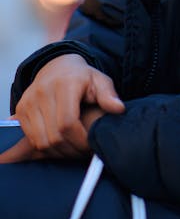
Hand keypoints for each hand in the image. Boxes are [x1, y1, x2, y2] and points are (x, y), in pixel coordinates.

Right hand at [2, 54, 124, 161]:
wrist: (57, 66)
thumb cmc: (82, 77)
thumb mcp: (99, 80)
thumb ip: (109, 95)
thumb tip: (118, 109)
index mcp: (64, 84)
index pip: (68, 123)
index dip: (80, 140)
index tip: (91, 145)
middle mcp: (43, 91)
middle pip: (54, 136)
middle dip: (71, 150)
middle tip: (83, 152)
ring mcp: (29, 101)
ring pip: (41, 141)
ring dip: (59, 152)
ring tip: (73, 149)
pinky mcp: (21, 110)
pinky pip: (32, 139)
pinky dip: (46, 148)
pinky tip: (61, 144)